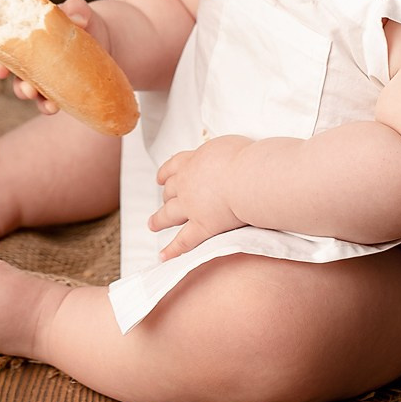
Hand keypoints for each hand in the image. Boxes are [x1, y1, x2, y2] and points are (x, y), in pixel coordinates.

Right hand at [0, 0, 101, 116]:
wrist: (101, 40)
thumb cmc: (81, 19)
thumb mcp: (78, 11)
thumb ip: (76, 10)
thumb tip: (79, 19)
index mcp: (22, 33)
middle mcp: (25, 57)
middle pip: (4, 64)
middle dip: (0, 68)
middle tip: (1, 70)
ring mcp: (38, 76)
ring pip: (21, 87)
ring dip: (22, 90)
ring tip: (29, 90)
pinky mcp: (54, 92)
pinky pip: (45, 103)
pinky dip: (45, 105)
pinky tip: (52, 105)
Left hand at [151, 135, 250, 258]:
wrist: (248, 178)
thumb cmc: (244, 159)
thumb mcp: (227, 145)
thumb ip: (217, 153)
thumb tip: (220, 156)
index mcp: (192, 162)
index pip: (174, 166)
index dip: (165, 173)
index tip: (161, 178)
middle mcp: (186, 184)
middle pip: (170, 190)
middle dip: (165, 196)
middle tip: (163, 200)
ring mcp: (191, 207)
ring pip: (168, 214)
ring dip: (158, 219)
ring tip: (152, 224)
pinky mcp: (201, 227)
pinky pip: (183, 242)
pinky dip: (172, 250)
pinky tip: (163, 256)